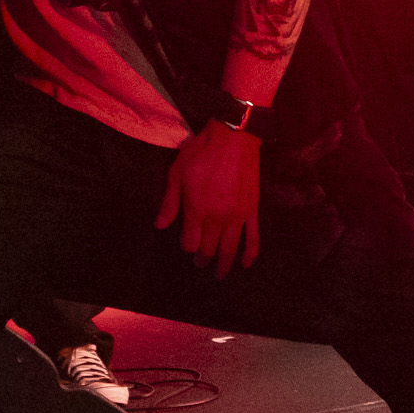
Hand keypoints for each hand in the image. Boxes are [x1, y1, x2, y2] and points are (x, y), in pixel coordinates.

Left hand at [154, 121, 264, 276]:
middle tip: (199, 264)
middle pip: (208, 249)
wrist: (234, 138)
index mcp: (196, 210)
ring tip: (219, 274)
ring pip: (229, 248)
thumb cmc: (201, 153)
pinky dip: (250, 253)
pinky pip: (253, 237)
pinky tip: (246, 264)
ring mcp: (237, 216)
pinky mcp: (252, 211)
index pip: (190, 242)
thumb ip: (170, 202)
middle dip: (202, 259)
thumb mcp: (177, 173)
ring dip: (223, 264)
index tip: (186, 245)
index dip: (186, 247)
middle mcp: (217, 218)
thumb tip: (159, 226)